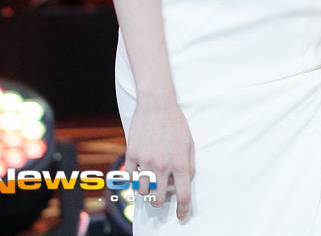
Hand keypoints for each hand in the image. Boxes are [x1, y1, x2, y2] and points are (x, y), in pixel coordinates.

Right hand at [124, 98, 195, 220]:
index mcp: (180, 163)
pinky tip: (139, 171)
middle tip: (160, 194)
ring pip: (144, 191)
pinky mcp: (132, 154)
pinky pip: (131, 177)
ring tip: (150, 181)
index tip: (182, 216)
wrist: (157, 103)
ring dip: (147, 190)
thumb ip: (189, 165)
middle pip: (159, 199)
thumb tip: (185, 182)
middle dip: (160, 201)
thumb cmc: (175, 122)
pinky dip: (135, 178)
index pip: (183, 196)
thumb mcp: (189, 143)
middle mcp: (163, 165)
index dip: (183, 210)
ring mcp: (146, 161)